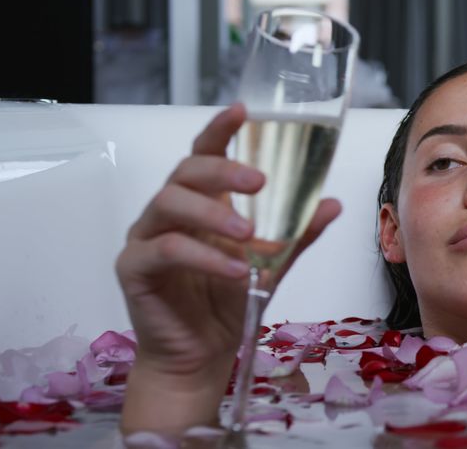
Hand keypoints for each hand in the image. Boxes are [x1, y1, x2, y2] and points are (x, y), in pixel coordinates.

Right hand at [116, 104, 341, 434]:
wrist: (202, 355)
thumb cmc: (229, 301)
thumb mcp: (274, 264)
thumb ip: (298, 233)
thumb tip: (332, 204)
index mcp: (201, 201)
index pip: (204, 153)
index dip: (220, 130)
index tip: (242, 111)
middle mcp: (169, 212)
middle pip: (186, 171)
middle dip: (223, 170)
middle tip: (259, 182)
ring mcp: (147, 237)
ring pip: (169, 204)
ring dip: (213, 215)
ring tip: (249, 236)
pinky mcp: (135, 268)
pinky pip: (164, 251)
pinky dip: (202, 257)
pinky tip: (233, 270)